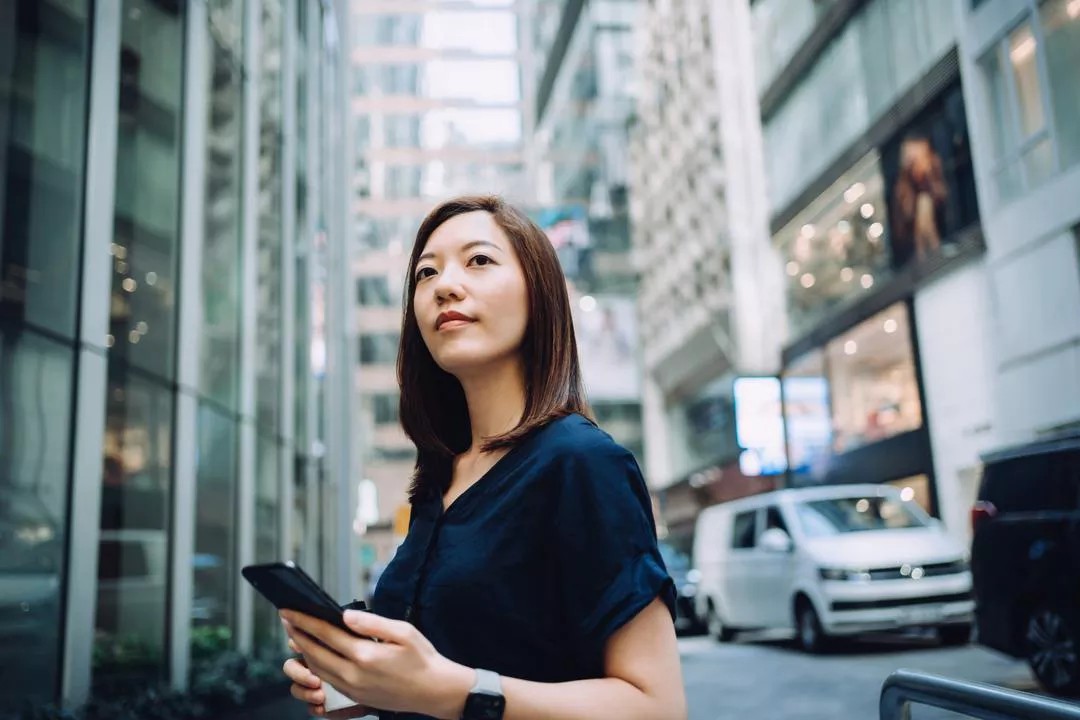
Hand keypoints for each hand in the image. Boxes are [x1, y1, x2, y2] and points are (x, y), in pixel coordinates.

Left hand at [281, 609, 473, 718]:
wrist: (434, 691)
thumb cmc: (422, 658)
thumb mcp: (403, 632)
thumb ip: (372, 623)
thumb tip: (345, 615)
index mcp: (365, 655)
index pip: (325, 633)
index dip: (304, 620)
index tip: (289, 610)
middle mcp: (354, 674)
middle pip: (314, 652)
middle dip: (298, 634)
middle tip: (287, 619)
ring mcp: (353, 688)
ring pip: (317, 668)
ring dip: (303, 651)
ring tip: (296, 636)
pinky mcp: (355, 696)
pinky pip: (327, 679)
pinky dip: (315, 665)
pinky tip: (315, 655)